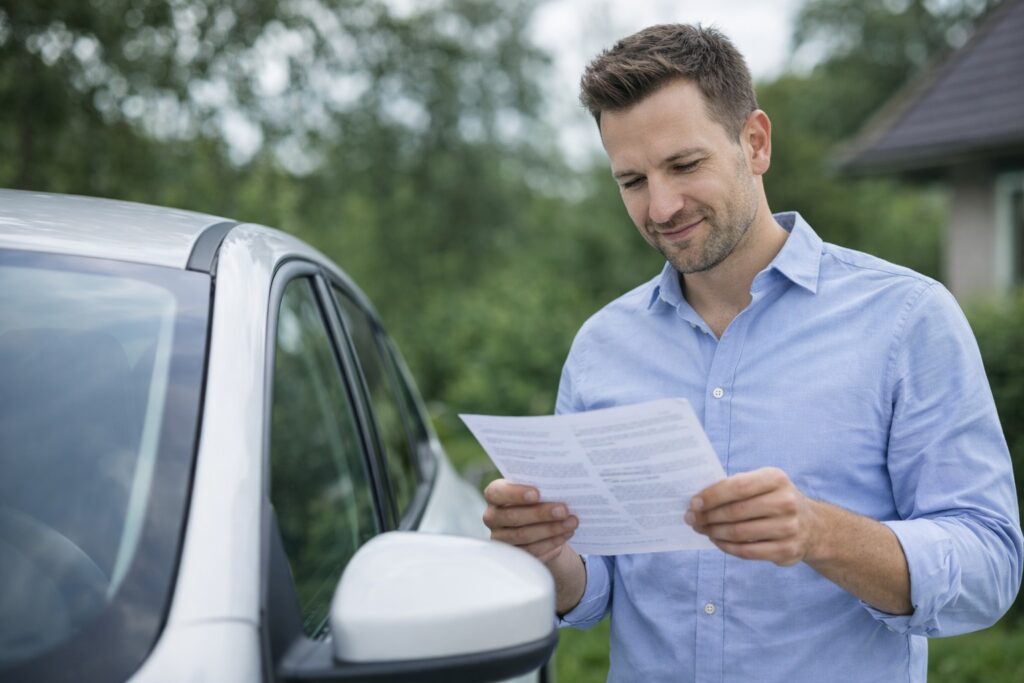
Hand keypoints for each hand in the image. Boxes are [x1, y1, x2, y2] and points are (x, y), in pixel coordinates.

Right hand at [482, 478, 578, 563]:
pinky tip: (565, 534)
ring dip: (550, 530)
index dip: (515, 493)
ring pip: (523, 536)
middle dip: (540, 514)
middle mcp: (493, 517)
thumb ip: (541, 486)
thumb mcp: (536, 488)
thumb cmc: (537, 497)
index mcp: (494, 495)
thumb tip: (561, 488)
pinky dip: (551, 543)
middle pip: (512, 517)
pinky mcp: (513, 554)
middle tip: (563, 511)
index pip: (496, 493)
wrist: (538, 520)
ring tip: (571, 523)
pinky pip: (531, 551)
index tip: (537, 493)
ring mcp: (501, 538)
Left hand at [685, 466, 824, 565]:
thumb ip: (736, 487)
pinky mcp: (787, 550)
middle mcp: (786, 502)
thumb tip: (699, 500)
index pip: (738, 487)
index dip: (712, 496)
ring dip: (713, 532)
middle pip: (735, 512)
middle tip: (691, 519)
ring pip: (739, 533)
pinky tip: (716, 541)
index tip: (693, 503)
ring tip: (702, 529)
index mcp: (776, 479)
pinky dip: (726, 547)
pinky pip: (747, 551)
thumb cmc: (775, 500)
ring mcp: (789, 528)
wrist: (814, 526)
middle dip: (708, 516)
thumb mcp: (763, 484)